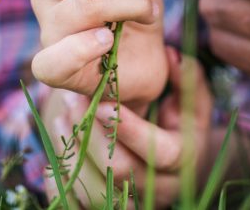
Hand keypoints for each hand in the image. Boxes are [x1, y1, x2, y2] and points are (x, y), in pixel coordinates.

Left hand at [44, 48, 212, 208]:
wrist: (176, 165)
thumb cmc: (183, 121)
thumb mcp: (194, 98)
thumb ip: (187, 77)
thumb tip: (170, 55)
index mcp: (184, 159)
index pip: (160, 152)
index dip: (131, 129)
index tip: (102, 103)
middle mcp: (160, 188)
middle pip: (121, 171)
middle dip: (93, 134)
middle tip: (73, 101)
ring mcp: (134, 205)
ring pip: (96, 191)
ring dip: (73, 154)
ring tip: (61, 118)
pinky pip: (78, 208)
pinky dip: (61, 184)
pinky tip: (55, 153)